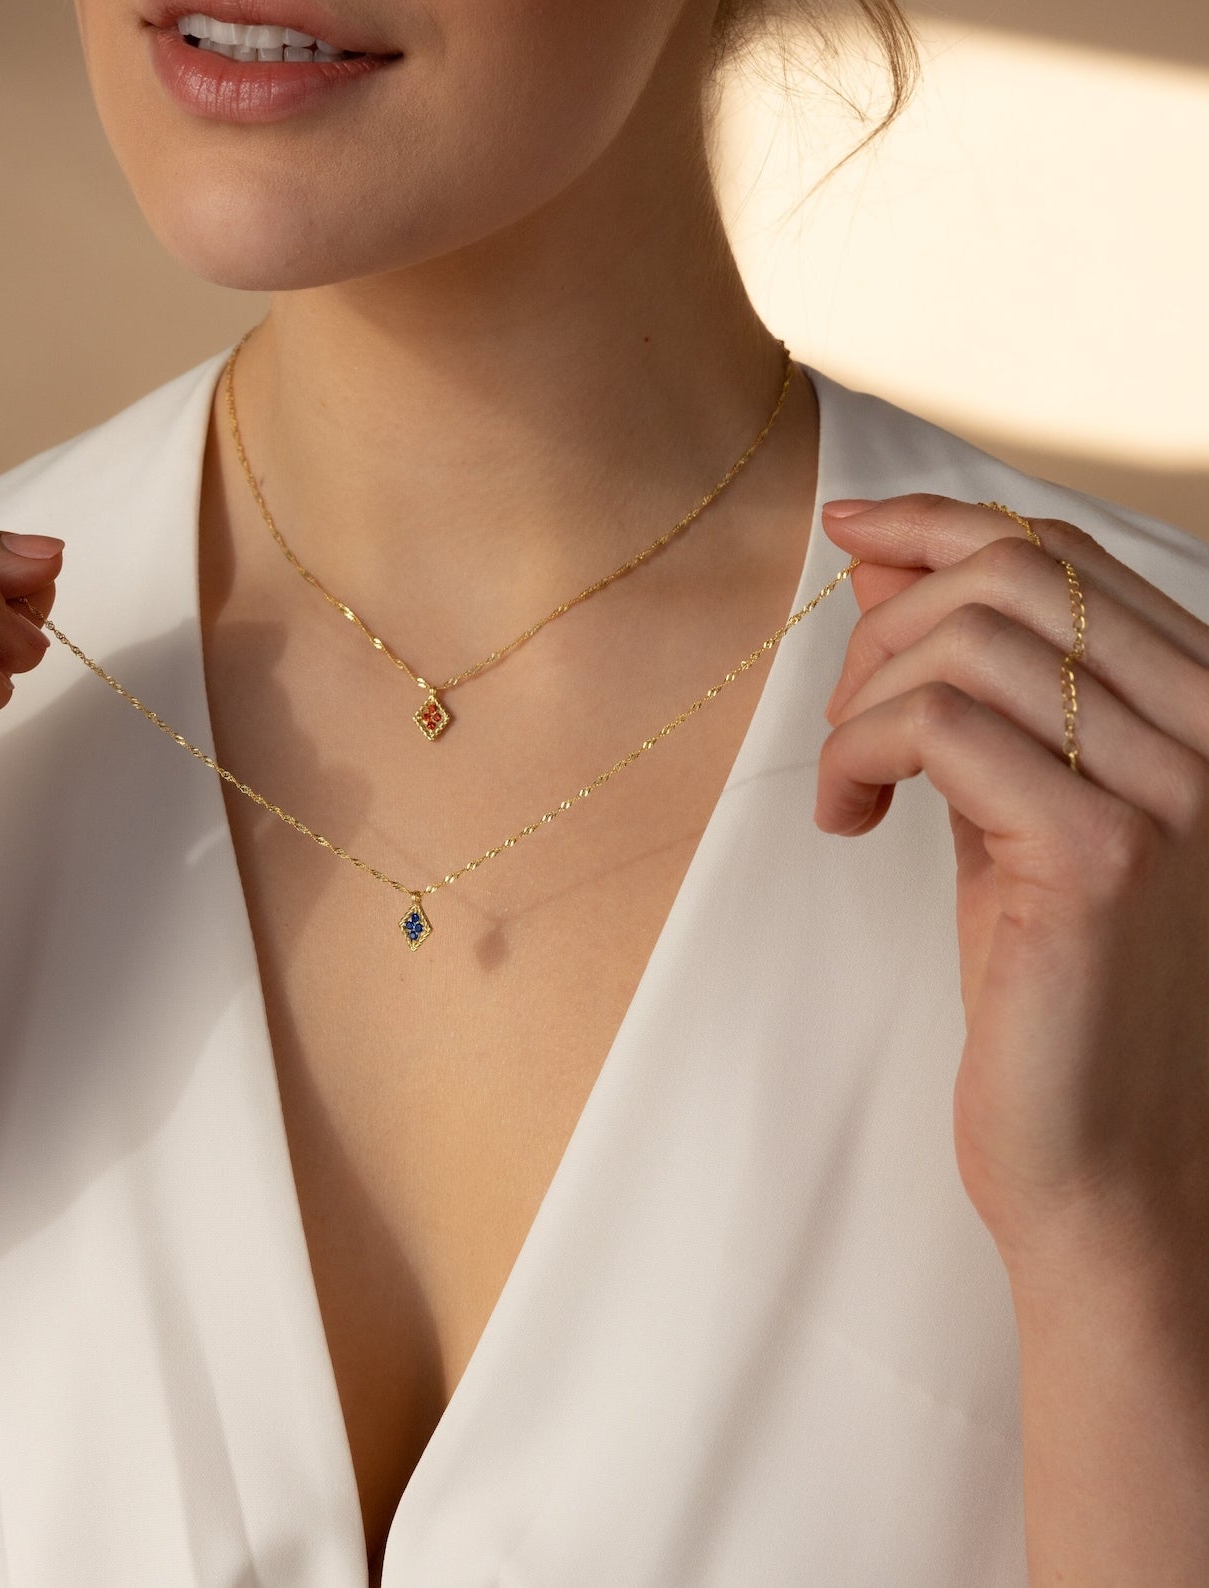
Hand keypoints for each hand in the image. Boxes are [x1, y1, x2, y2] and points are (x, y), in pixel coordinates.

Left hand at [814, 493, 1208, 1271]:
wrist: (1105, 1159)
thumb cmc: (1050, 987)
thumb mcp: (1005, 805)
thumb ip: (967, 686)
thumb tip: (883, 568)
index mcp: (1203, 709)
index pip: (1067, 556)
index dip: (940, 522)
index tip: (846, 529)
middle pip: (1018, 575)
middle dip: (889, 626)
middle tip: (849, 724)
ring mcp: (1177, 790)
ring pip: (971, 641)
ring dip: (867, 698)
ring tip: (852, 783)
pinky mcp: (1105, 855)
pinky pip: (941, 727)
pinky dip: (861, 755)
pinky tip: (848, 819)